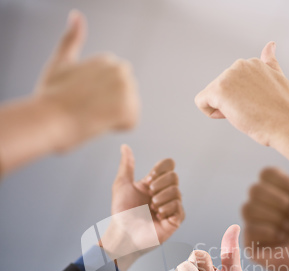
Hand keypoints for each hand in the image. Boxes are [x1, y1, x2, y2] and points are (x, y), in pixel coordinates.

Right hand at [35, 10, 139, 151]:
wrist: (49, 118)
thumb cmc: (51, 95)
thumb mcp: (60, 62)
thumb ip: (71, 40)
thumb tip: (76, 14)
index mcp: (107, 60)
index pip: (115, 88)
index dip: (98, 98)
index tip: (82, 98)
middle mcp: (120, 69)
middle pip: (125, 98)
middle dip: (110, 107)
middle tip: (87, 108)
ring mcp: (125, 88)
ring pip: (128, 111)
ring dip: (112, 117)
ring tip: (91, 114)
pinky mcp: (128, 108)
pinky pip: (130, 124)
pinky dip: (116, 127)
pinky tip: (98, 121)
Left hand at [100, 145, 184, 270]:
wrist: (123, 232)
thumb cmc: (121, 212)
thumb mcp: (122, 185)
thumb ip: (127, 166)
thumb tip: (125, 146)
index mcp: (154, 183)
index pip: (168, 166)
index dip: (161, 168)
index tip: (149, 178)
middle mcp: (164, 193)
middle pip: (174, 176)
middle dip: (160, 184)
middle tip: (149, 195)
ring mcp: (171, 207)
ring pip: (177, 191)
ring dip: (161, 198)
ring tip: (152, 208)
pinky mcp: (175, 220)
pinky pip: (179, 207)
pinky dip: (167, 208)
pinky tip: (158, 215)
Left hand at [195, 41, 288, 162]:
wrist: (283, 123)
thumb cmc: (282, 108)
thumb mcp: (279, 79)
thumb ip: (270, 64)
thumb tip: (270, 45)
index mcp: (252, 63)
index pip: (235, 85)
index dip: (244, 100)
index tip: (259, 104)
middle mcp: (239, 65)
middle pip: (223, 91)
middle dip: (233, 104)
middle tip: (253, 110)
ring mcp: (228, 76)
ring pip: (213, 97)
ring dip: (225, 110)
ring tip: (245, 112)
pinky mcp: (218, 90)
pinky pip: (201, 102)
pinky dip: (211, 113)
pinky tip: (230, 114)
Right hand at [242, 140, 288, 270]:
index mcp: (279, 193)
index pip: (264, 174)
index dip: (283, 185)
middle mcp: (266, 208)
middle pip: (253, 190)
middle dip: (279, 203)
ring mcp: (257, 227)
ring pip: (247, 208)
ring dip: (274, 219)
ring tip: (288, 230)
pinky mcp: (252, 245)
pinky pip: (249, 230)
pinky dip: (269, 234)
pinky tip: (281, 241)